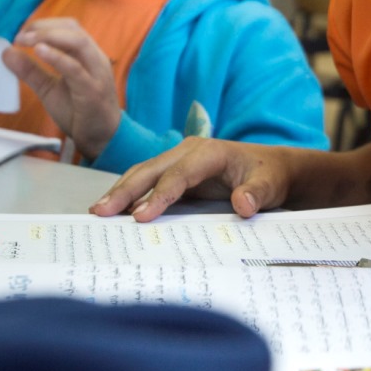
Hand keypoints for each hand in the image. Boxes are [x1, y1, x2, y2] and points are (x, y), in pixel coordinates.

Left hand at [2, 17, 121, 158]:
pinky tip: (40, 52)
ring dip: (49, 37)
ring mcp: (96, 73)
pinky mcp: (92, 90)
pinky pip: (75, 68)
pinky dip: (56, 57)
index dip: (44, 25)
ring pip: (77, 42)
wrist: (101, 137)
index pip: (68, 27)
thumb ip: (30, 71)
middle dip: (44, 28)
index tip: (22, 33)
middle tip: (20, 36)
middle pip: (73, 29)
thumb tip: (7, 53)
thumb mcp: (48, 89)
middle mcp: (94, 59)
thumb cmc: (79, 111)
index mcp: (86, 55)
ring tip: (27, 41)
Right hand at [90, 136, 296, 220]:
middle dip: (125, 191)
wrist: (272, 167)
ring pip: (143, 173)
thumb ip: (257, 194)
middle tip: (101, 212)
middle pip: (151, 170)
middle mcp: (189, 152)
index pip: (178, 175)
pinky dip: (129, 195)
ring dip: (121, 192)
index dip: (159, 196)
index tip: (141, 217)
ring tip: (98, 212)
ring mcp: (179, 161)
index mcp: (209, 152)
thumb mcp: (270, 185)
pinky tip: (114, 211)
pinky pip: (148, 182)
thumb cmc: (269, 175)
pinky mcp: (175, 173)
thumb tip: (244, 205)